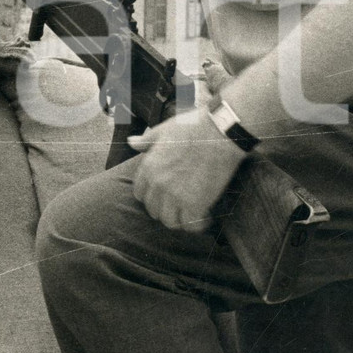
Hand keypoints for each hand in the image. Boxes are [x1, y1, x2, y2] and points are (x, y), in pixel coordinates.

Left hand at [129, 110, 245, 231]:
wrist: (221, 132)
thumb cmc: (194, 127)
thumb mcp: (164, 130)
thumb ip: (147, 141)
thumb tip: (132, 142)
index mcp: (148, 167)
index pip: (140, 194)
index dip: (152, 196)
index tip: (165, 195)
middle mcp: (158, 184)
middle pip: (154, 210)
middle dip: (165, 209)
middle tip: (180, 205)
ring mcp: (175, 196)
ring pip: (169, 221)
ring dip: (180, 219)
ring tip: (191, 214)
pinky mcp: (195, 203)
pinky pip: (190, 225)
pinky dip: (198, 224)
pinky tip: (206, 217)